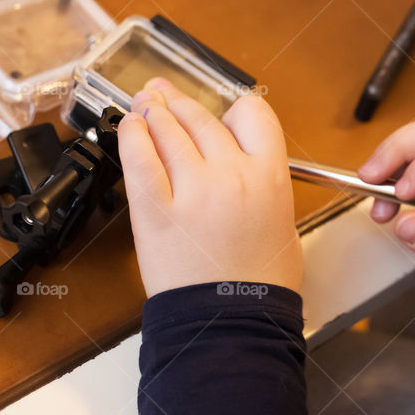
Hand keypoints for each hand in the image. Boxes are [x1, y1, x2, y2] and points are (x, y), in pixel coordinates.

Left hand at [117, 78, 301, 297]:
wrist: (232, 321)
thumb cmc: (261, 283)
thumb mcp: (282, 221)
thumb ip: (264, 182)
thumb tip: (240, 163)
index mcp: (270, 176)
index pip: (252, 114)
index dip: (234, 109)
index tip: (221, 114)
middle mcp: (232, 174)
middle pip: (203, 118)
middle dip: (181, 102)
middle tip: (166, 94)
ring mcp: (192, 190)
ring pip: (169, 130)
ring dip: (155, 110)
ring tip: (146, 103)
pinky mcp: (156, 210)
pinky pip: (140, 159)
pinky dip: (133, 136)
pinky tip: (131, 127)